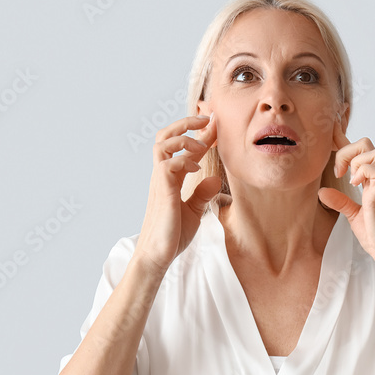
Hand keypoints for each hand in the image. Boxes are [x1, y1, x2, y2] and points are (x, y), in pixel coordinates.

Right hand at [135, 114, 220, 274]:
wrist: (158, 256)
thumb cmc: (172, 236)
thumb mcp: (193, 212)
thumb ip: (202, 195)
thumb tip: (215, 179)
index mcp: (171, 178)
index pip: (184, 148)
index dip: (200, 134)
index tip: (216, 124)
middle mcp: (163, 175)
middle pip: (166, 135)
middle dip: (186, 122)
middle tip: (207, 118)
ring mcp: (160, 182)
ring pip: (162, 143)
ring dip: (183, 137)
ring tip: (201, 144)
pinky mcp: (162, 191)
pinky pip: (167, 164)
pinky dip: (183, 160)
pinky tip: (195, 168)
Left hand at [318, 121, 374, 271]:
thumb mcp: (353, 215)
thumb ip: (340, 202)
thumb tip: (322, 192)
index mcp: (373, 181)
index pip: (361, 152)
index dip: (345, 142)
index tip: (333, 141)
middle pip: (367, 143)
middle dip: (347, 150)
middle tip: (339, 172)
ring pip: (374, 150)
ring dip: (355, 161)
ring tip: (349, 180)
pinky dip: (361, 172)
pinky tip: (355, 186)